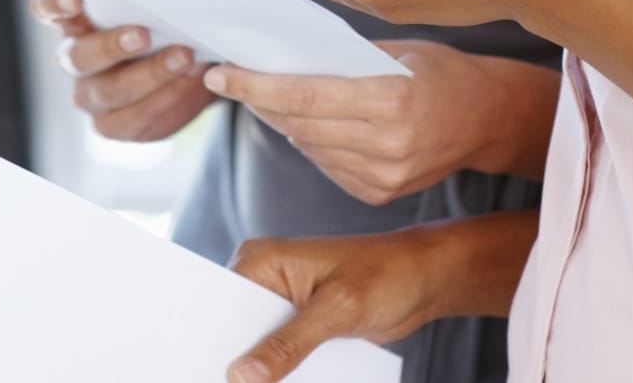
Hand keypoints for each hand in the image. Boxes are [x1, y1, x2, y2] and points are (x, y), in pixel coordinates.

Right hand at [27, 0, 213, 140]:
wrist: (190, 60)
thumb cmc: (167, 11)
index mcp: (73, 15)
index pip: (44, 5)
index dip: (54, 3)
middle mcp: (73, 55)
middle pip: (77, 55)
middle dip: (111, 46)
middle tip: (144, 34)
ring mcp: (90, 93)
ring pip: (108, 90)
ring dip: (149, 75)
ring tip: (185, 57)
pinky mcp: (113, 123)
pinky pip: (132, 119)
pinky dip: (164, 101)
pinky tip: (190, 81)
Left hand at [206, 41, 542, 204]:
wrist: (487, 119)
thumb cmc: (439, 71)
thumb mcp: (395, 51)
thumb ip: (341, 59)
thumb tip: (278, 56)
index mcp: (391, 102)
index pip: (305, 97)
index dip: (256, 86)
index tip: (219, 73)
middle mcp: (386, 147)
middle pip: (298, 124)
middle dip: (257, 100)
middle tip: (225, 76)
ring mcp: (382, 178)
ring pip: (306, 146)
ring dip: (279, 120)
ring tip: (260, 92)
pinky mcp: (377, 195)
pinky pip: (324, 164)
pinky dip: (308, 141)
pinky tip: (302, 121)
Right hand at [225, 230, 449, 382]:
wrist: (422, 280)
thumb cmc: (385, 274)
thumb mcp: (337, 309)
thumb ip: (289, 342)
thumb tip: (241, 376)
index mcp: (261, 261)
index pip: (221, 306)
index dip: (214, 343)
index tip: (210, 375)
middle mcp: (264, 280)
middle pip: (235, 331)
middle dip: (239, 364)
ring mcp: (280, 305)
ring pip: (257, 350)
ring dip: (262, 375)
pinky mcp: (299, 325)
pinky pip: (281, 357)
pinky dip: (283, 376)